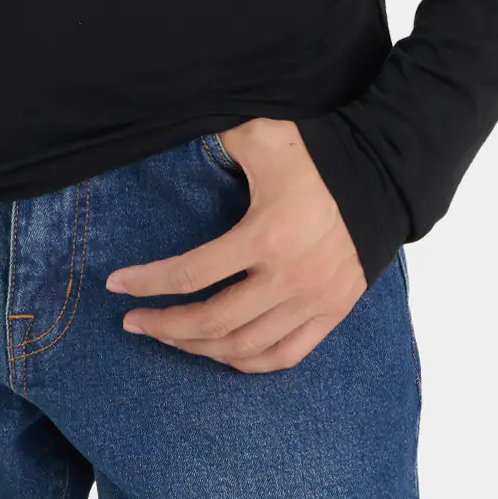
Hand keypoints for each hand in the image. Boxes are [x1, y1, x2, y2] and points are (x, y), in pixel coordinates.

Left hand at [104, 118, 367, 371]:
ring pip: (245, 347)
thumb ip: (219, 141)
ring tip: (170, 335)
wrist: (382, 175)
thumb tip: (180, 141)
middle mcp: (288, 277)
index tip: (115, 285)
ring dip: (200, 349)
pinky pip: (285, 356)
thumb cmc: (318, 153)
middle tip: (133, 321)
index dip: (148, 282)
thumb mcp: (264, 136)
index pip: (193, 273)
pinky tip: (221, 354)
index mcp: (265, 235)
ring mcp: (313, 301)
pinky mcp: (333, 312)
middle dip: (165, 326)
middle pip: (213, 323)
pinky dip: (248, 362)